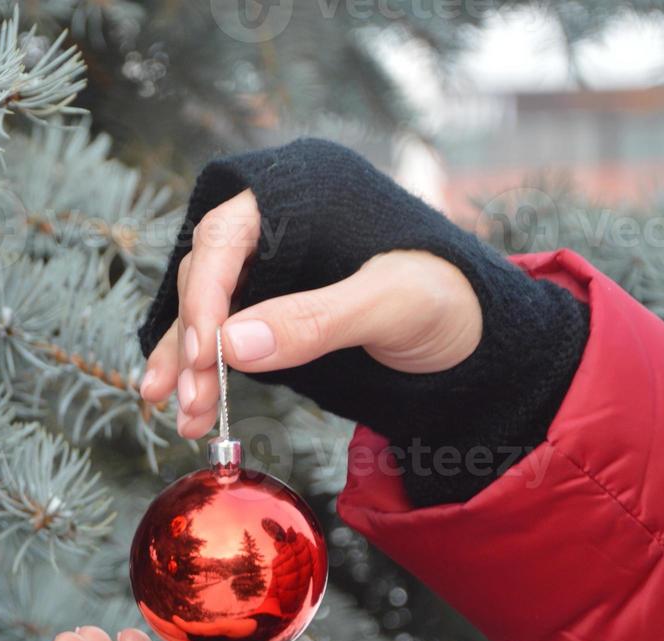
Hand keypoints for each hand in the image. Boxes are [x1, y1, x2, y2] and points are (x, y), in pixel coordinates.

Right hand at [139, 190, 484, 438]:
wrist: (476, 336)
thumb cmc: (449, 299)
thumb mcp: (390, 306)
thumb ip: (315, 320)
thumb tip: (232, 346)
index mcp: (300, 198)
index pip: (225, 239)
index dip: (204, 296)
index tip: (204, 355)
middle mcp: (274, 230)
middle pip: (205, 279)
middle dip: (194, 344)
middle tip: (193, 398)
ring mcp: (269, 275)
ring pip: (206, 315)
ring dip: (190, 368)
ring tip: (186, 419)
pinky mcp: (269, 316)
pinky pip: (223, 342)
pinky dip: (205, 377)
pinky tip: (192, 414)